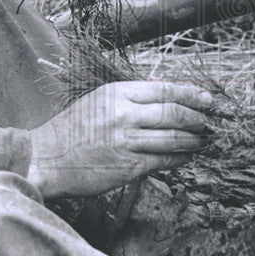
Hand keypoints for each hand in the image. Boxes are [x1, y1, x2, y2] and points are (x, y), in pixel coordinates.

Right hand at [25, 81, 212, 198]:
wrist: (46, 157)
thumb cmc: (72, 129)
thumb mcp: (99, 100)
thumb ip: (130, 97)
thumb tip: (166, 93)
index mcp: (117, 93)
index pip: (165, 89)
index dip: (192, 94)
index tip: (208, 99)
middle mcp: (124, 114)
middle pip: (174, 112)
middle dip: (198, 117)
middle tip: (209, 122)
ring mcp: (127, 141)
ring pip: (174, 137)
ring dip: (194, 139)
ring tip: (203, 140)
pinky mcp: (128, 166)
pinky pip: (164, 160)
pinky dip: (180, 157)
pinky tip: (187, 156)